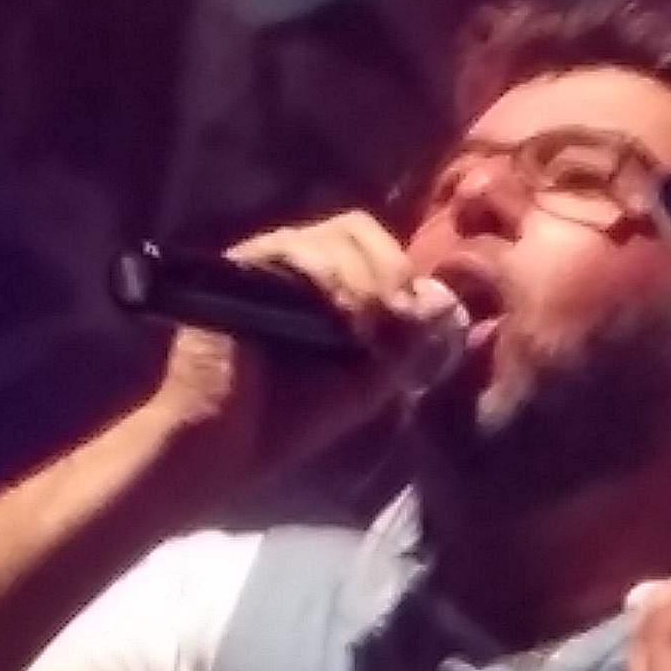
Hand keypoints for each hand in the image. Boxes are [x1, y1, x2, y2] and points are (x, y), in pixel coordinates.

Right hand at [153, 209, 460, 493]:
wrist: (222, 441)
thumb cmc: (285, 422)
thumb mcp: (363, 389)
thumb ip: (405, 349)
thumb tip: (448, 305)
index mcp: (330, 291)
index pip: (378, 252)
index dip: (405, 276)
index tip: (419, 322)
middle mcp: (301, 267)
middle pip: (360, 230)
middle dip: (391, 269)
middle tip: (399, 316)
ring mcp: (272, 261)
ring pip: (337, 234)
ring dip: (367, 279)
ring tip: (368, 330)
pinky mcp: (245, 265)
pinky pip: (296, 247)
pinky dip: (331, 277)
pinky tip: (346, 319)